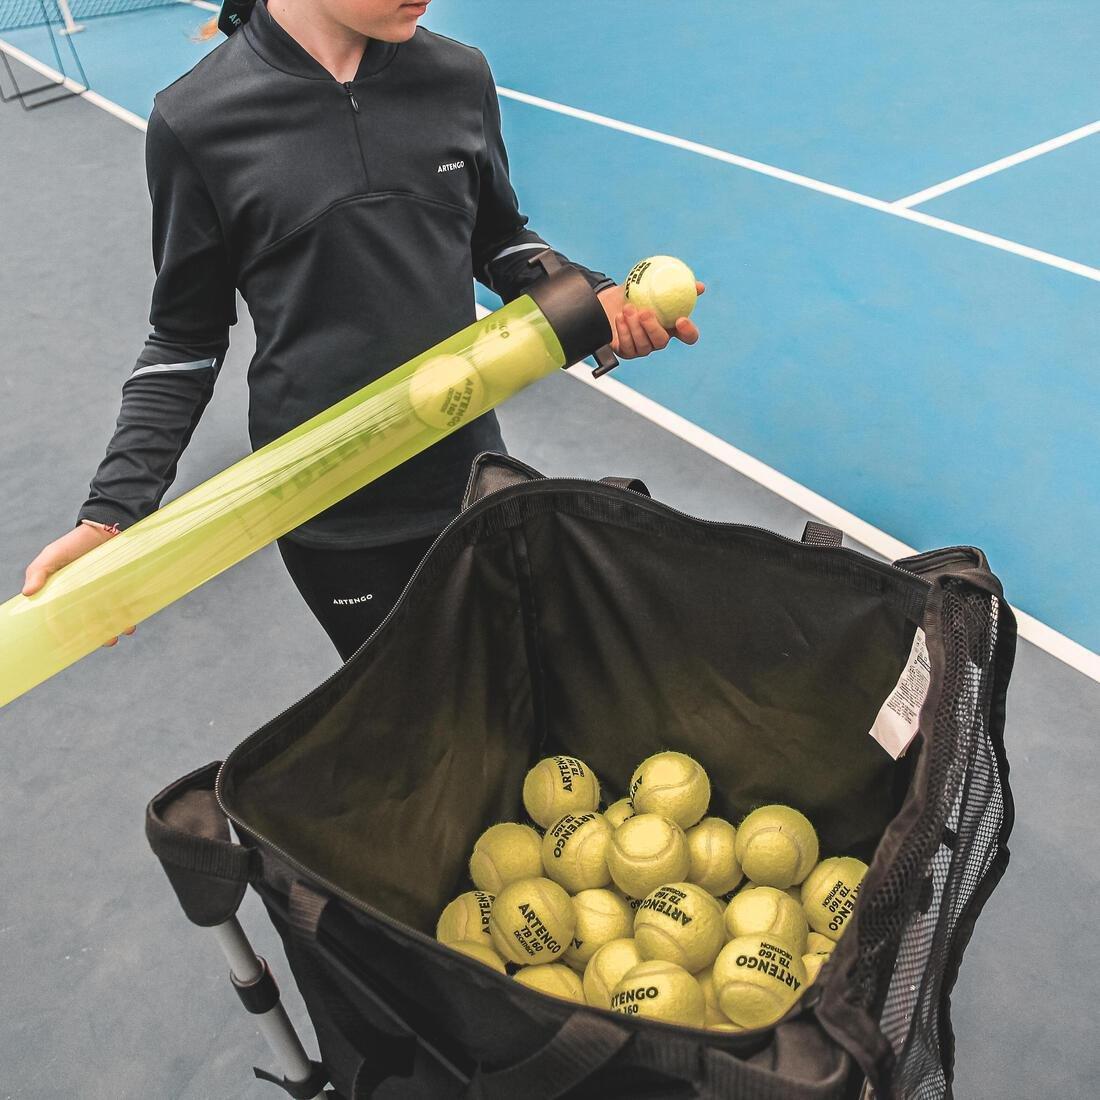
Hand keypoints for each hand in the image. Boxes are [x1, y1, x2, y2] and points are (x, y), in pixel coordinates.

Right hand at [23, 526, 136, 647]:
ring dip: (118, 627)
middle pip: (94, 622)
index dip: (70, 633)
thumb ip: (39, 571)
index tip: (73, 644)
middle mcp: (89, 597)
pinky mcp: (126, 586)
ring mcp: (109, 592)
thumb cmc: (74, 543)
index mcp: (68, 595)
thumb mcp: (52, 555)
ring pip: (113, 617)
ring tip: (123, 630)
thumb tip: (27, 593)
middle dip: (101, 634)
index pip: (67, 619)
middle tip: (107, 640)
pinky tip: (133, 621)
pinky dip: (133, 614)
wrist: (105, 528)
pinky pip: (130, 605)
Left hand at [597, 281, 704, 359]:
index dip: (688, 332)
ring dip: (634, 326)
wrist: (610, 300)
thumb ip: (673, 284)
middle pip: (662, 342)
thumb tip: (699, 286)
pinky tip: (619, 318)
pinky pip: (627, 347)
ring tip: (627, 308)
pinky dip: (623, 331)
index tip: (681, 319)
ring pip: (643, 345)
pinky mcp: (627, 351)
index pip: (688, 336)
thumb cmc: (636, 292)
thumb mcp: (652, 283)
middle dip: (653, 328)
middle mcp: (658, 340)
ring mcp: (643, 348)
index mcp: (671, 327)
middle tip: (645, 312)